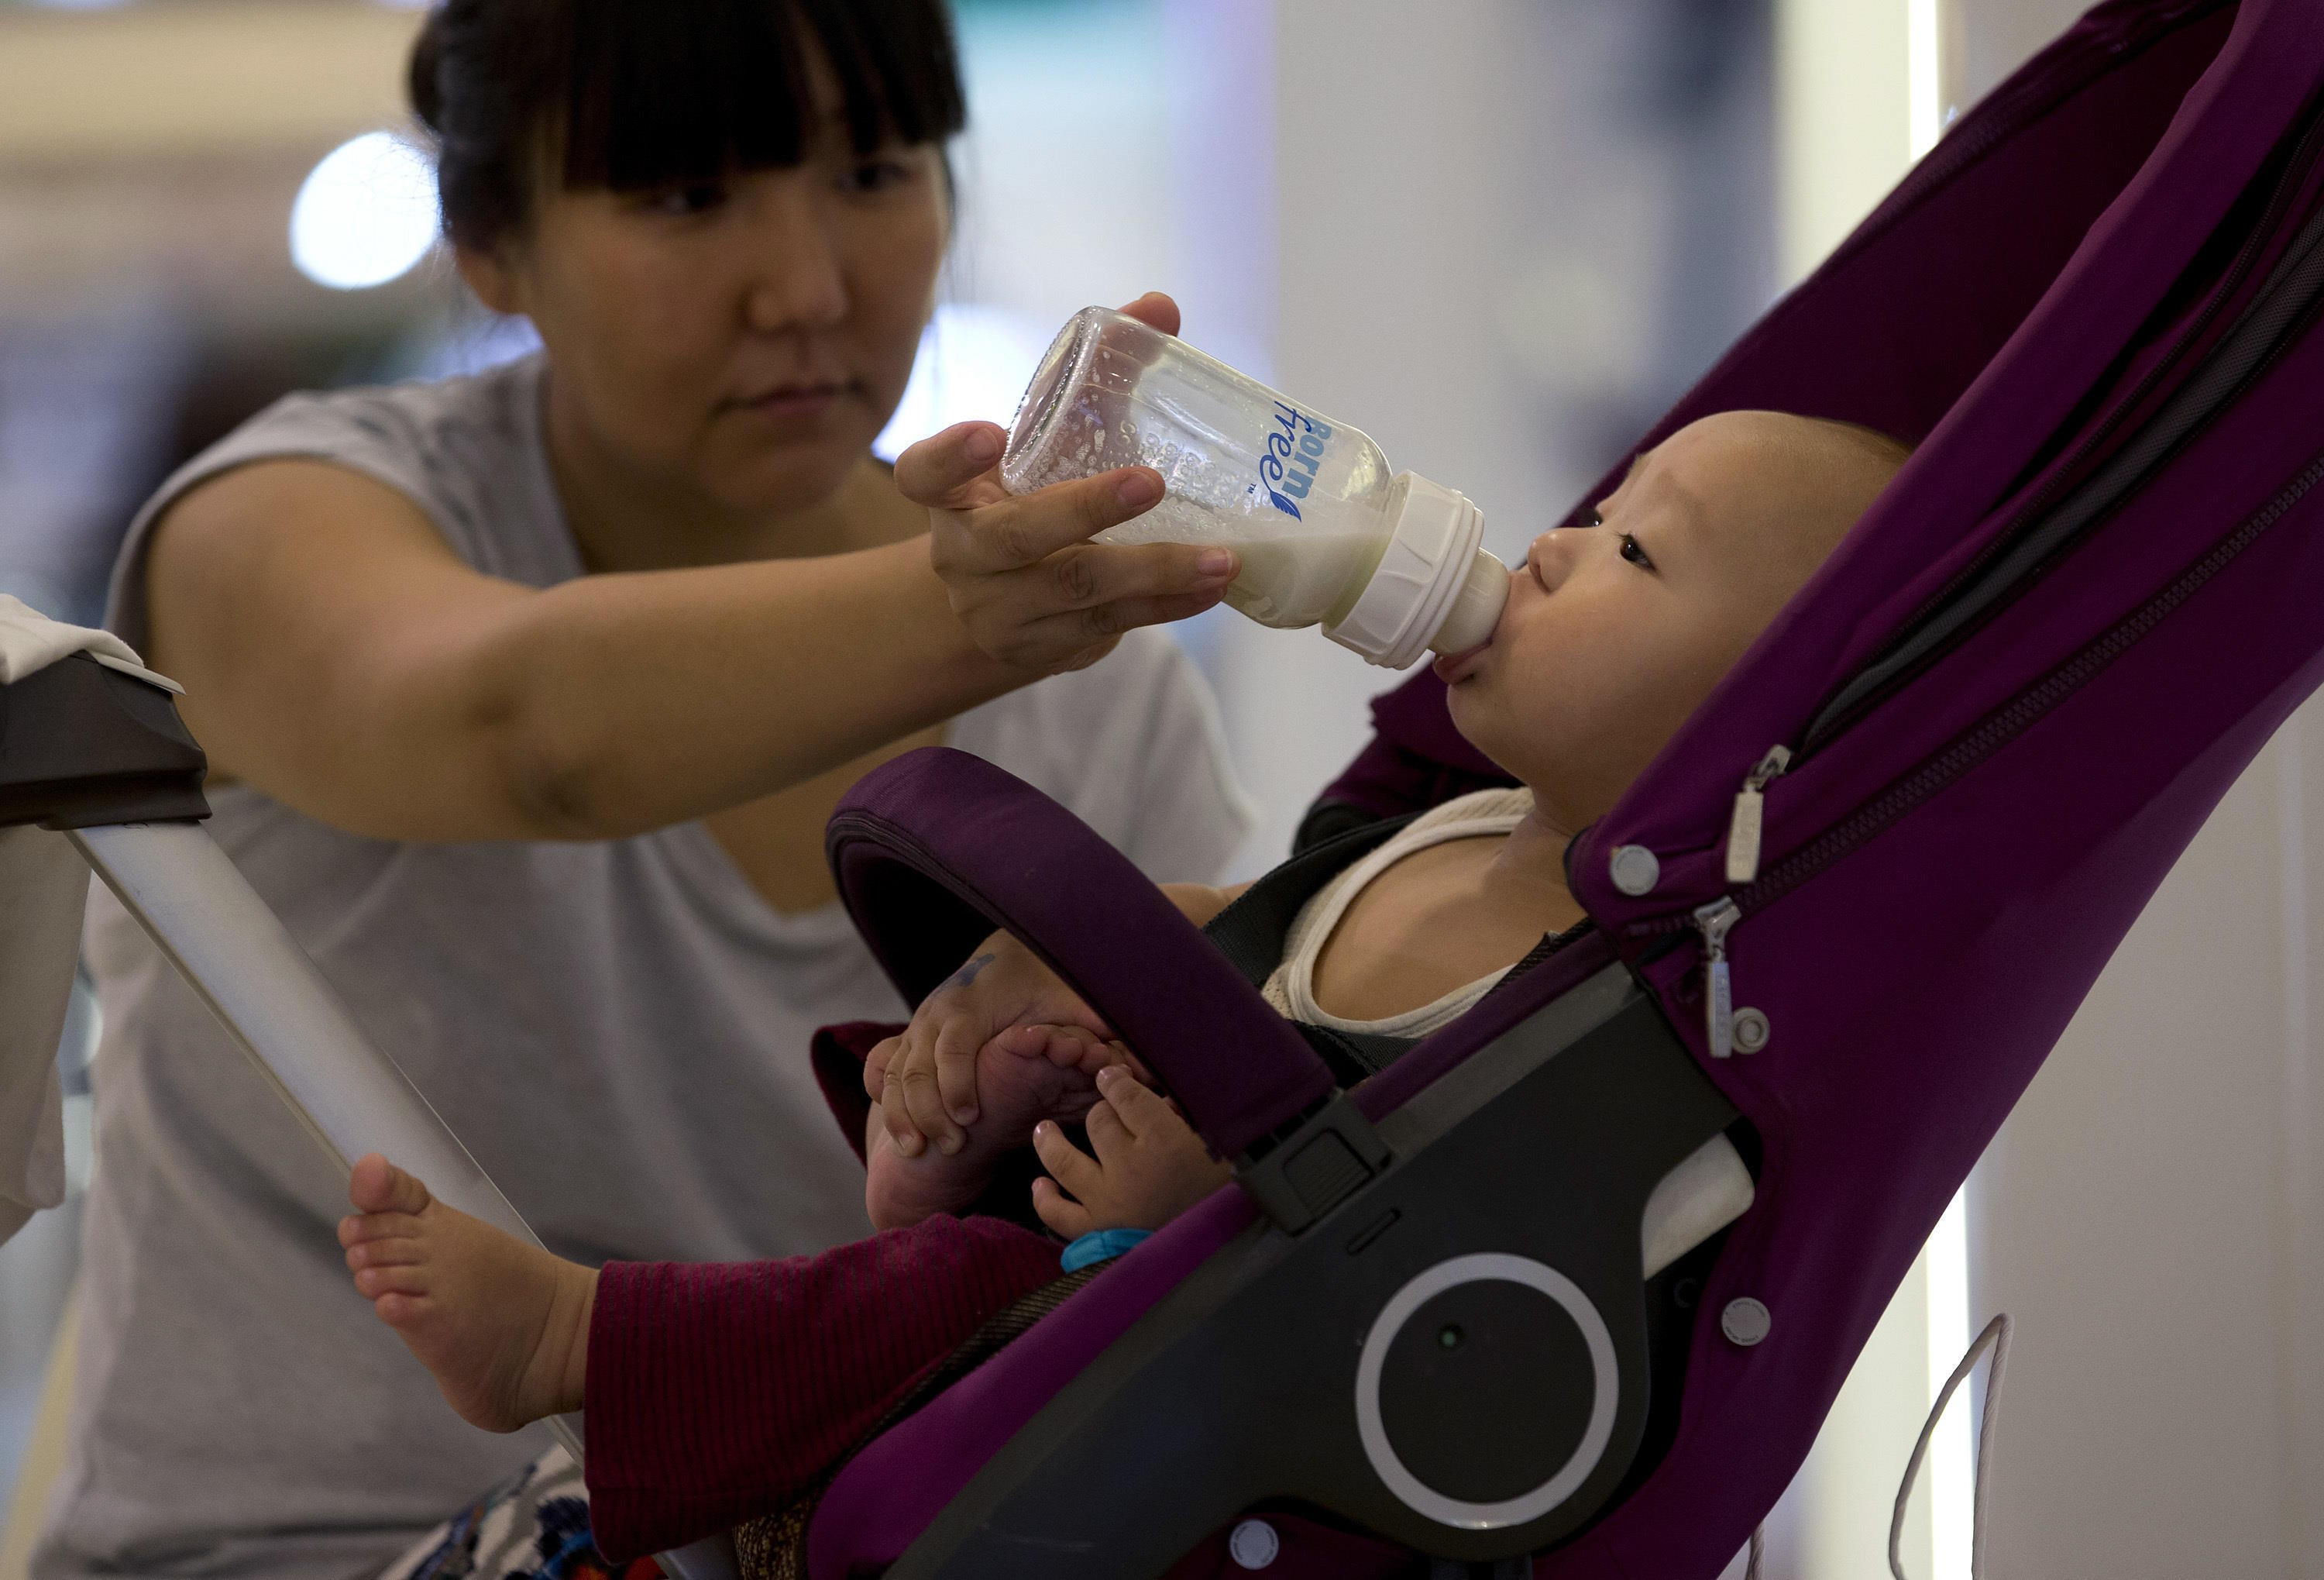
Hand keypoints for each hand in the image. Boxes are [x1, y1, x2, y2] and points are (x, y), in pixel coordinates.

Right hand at [865, 931, 1112, 1158]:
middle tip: (950, 1147)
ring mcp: (916, 1027)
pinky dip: (888, 1105)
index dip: (958, 1082)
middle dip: (927, 1109)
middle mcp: (935, 1014)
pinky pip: (884, 1073)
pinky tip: (902, 1139)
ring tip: (918, 1152)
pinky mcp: (908, 1040)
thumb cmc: (1041, 984)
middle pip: (916, 1065)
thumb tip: (1138, 1056)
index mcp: (969, 1004)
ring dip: (901, 1115)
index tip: (972, 1117)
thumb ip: (1094, 1025)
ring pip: (895, 1073)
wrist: (1006, 954)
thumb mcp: (1069, 999)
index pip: (953, 1044)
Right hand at [897, 292, 1240, 674]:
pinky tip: (1210, 589)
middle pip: (1017, 538)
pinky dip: (1166, 608)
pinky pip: (1108, 629)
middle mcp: (963, 557)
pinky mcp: (1041, 652)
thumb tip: (1162, 306)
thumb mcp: (1047, 441)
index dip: (951, 455)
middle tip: (1149, 481)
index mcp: (949, 496)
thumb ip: (1097, 376)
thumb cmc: (1032, 497)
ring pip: (1076, 592)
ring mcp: (999, 612)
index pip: (923, 473)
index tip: (990, 430)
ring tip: (1219, 558)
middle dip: (1085, 509)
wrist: (1004, 602)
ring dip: (1154, 574)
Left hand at [1030, 1065, 1230, 1236]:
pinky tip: (1041, 1184)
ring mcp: (1107, 1201)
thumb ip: (1184, 1120)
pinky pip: (1057, 1213)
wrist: (1218, 1252)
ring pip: (1064, 1159)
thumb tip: (1160, 1099)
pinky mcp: (1095, 1232)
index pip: (1128, 1096)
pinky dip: (1045, 1198)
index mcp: (1165, 1142)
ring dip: (1050, 1141)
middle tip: (1105, 1111)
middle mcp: (1129, 1167)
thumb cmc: (1222, 1195)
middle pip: (1098, 1121)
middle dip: (1100, 1110)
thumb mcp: (1213, 1148)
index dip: (1116, 1081)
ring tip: (1045, 1129)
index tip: (1112, 1076)